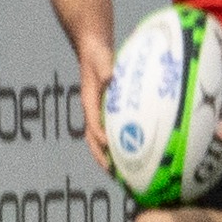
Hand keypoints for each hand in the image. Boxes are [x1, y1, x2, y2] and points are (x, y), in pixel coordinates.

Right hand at [78, 34, 115, 171]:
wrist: (93, 48)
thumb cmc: (97, 54)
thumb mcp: (101, 58)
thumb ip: (105, 67)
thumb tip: (110, 76)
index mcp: (89, 100)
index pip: (92, 123)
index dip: (99, 135)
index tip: (109, 146)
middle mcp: (92, 110)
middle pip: (93, 140)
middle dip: (102, 157)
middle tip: (114, 173)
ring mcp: (99, 112)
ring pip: (100, 139)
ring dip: (108, 156)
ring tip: (122, 172)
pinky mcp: (107, 110)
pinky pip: (110, 131)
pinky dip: (117, 143)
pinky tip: (132, 150)